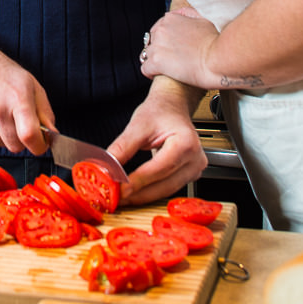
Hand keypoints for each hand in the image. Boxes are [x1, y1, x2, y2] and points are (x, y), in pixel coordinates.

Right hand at [0, 45, 53, 154]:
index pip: (29, 136)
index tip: (41, 144)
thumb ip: (45, 112)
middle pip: (15, 146)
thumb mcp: (32, 85)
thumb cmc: (3, 72)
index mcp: (18, 99)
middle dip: (22, 141)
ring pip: (1, 144)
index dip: (39, 146)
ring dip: (6, 136)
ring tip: (4, 114)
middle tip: (22, 125)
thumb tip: (52, 134)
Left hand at [107, 79, 206, 204]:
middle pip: (165, 184)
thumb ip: (122, 148)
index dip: (139, 181)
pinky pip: (169, 188)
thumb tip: (107, 168)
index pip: (159, 168)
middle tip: (117, 198)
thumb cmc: (160, 111)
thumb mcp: (138, 125)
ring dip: (143, 196)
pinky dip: (151, 191)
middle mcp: (195, 159)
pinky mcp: (189, 175)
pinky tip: (135, 192)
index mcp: (186, 143)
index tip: (120, 189)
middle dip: (139, 193)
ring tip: (122, 197)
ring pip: (167, 190)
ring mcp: (195, 169)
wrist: (173, 105)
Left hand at [140, 8, 219, 89]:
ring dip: (155, 61)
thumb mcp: (204, 19)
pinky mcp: (156, 62)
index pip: (159, 28)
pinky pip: (145, 69)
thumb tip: (184, 15)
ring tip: (164, 69)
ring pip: (146, 55)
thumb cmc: (217, 42)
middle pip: (151, 41)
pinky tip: (158, 76)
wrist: (219, 58)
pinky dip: (150, 73)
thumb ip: (191, 14)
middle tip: (170, 60)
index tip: (172, 47)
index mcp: (171, 18)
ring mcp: (157, 46)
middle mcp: (161, 30)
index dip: (165, 39)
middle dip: (159, 50)